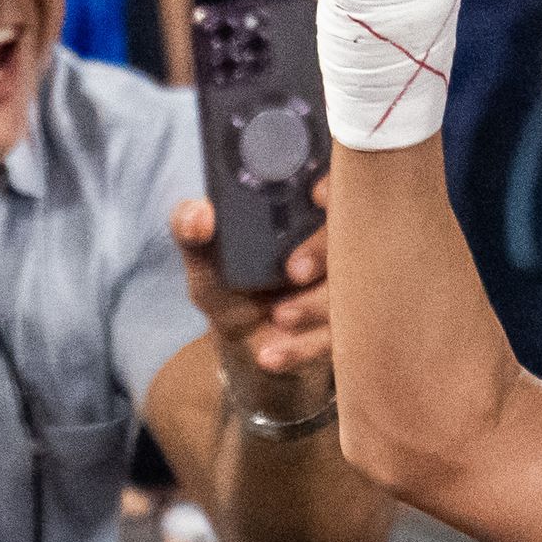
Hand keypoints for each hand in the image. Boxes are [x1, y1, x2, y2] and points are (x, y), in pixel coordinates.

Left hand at [173, 201, 333, 396]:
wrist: (246, 345)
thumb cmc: (229, 287)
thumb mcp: (204, 261)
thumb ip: (189, 230)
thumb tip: (200, 216)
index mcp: (303, 214)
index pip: (333, 186)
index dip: (333, 186)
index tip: (316, 195)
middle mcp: (335, 245)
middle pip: (353, 235)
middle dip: (323, 250)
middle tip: (294, 270)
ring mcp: (349, 288)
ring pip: (351, 289)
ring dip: (316, 306)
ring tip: (279, 317)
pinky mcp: (349, 330)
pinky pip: (339, 336)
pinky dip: (303, 348)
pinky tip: (271, 356)